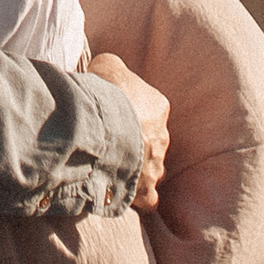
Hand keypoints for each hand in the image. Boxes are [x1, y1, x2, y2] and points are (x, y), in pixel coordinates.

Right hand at [87, 51, 169, 210]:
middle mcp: (162, 136)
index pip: (148, 110)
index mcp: (158, 106)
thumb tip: (109, 70)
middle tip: (109, 143)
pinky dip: (136, 198)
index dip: (128, 113)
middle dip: (134, 143)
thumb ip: (112, 68)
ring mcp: (155, 165)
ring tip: (110, 168)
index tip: (111, 116)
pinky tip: (119, 194)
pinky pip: (147, 199)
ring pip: (150, 169)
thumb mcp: (107, 64)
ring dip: (134, 170)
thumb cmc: (105, 93)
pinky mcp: (146, 190)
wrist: (101, 126)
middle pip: (150, 141)